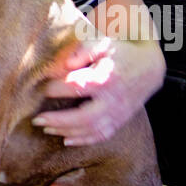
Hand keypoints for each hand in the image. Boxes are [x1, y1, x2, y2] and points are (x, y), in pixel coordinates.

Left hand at [32, 34, 164, 145]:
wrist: (149, 67)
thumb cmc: (119, 53)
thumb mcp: (102, 44)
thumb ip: (83, 51)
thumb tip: (65, 62)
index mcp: (107, 78)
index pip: (77, 85)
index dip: (56, 87)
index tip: (39, 87)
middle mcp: (113, 100)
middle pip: (84, 117)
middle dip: (59, 120)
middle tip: (36, 119)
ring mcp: (118, 113)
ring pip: (91, 130)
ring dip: (66, 131)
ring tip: (45, 127)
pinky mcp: (120, 121)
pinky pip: (101, 135)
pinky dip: (83, 140)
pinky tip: (66, 140)